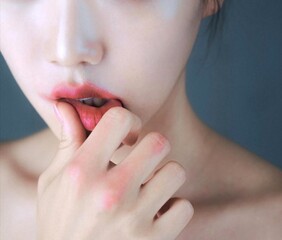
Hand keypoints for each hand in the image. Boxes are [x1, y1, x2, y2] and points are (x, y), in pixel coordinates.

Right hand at [37, 102, 193, 239]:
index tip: (128, 134)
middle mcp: (110, 192)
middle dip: (152, 145)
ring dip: (165, 175)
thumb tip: (66, 106)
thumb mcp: (52, 181)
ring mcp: (134, 218)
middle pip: (158, 142)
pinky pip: (184, 207)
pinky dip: (173, 206)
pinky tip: (156, 211)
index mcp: (82, 171)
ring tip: (149, 185)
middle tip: (142, 157)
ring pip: (176, 171)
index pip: (119, 119)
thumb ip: (67, 142)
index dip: (129, 120)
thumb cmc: (59, 221)